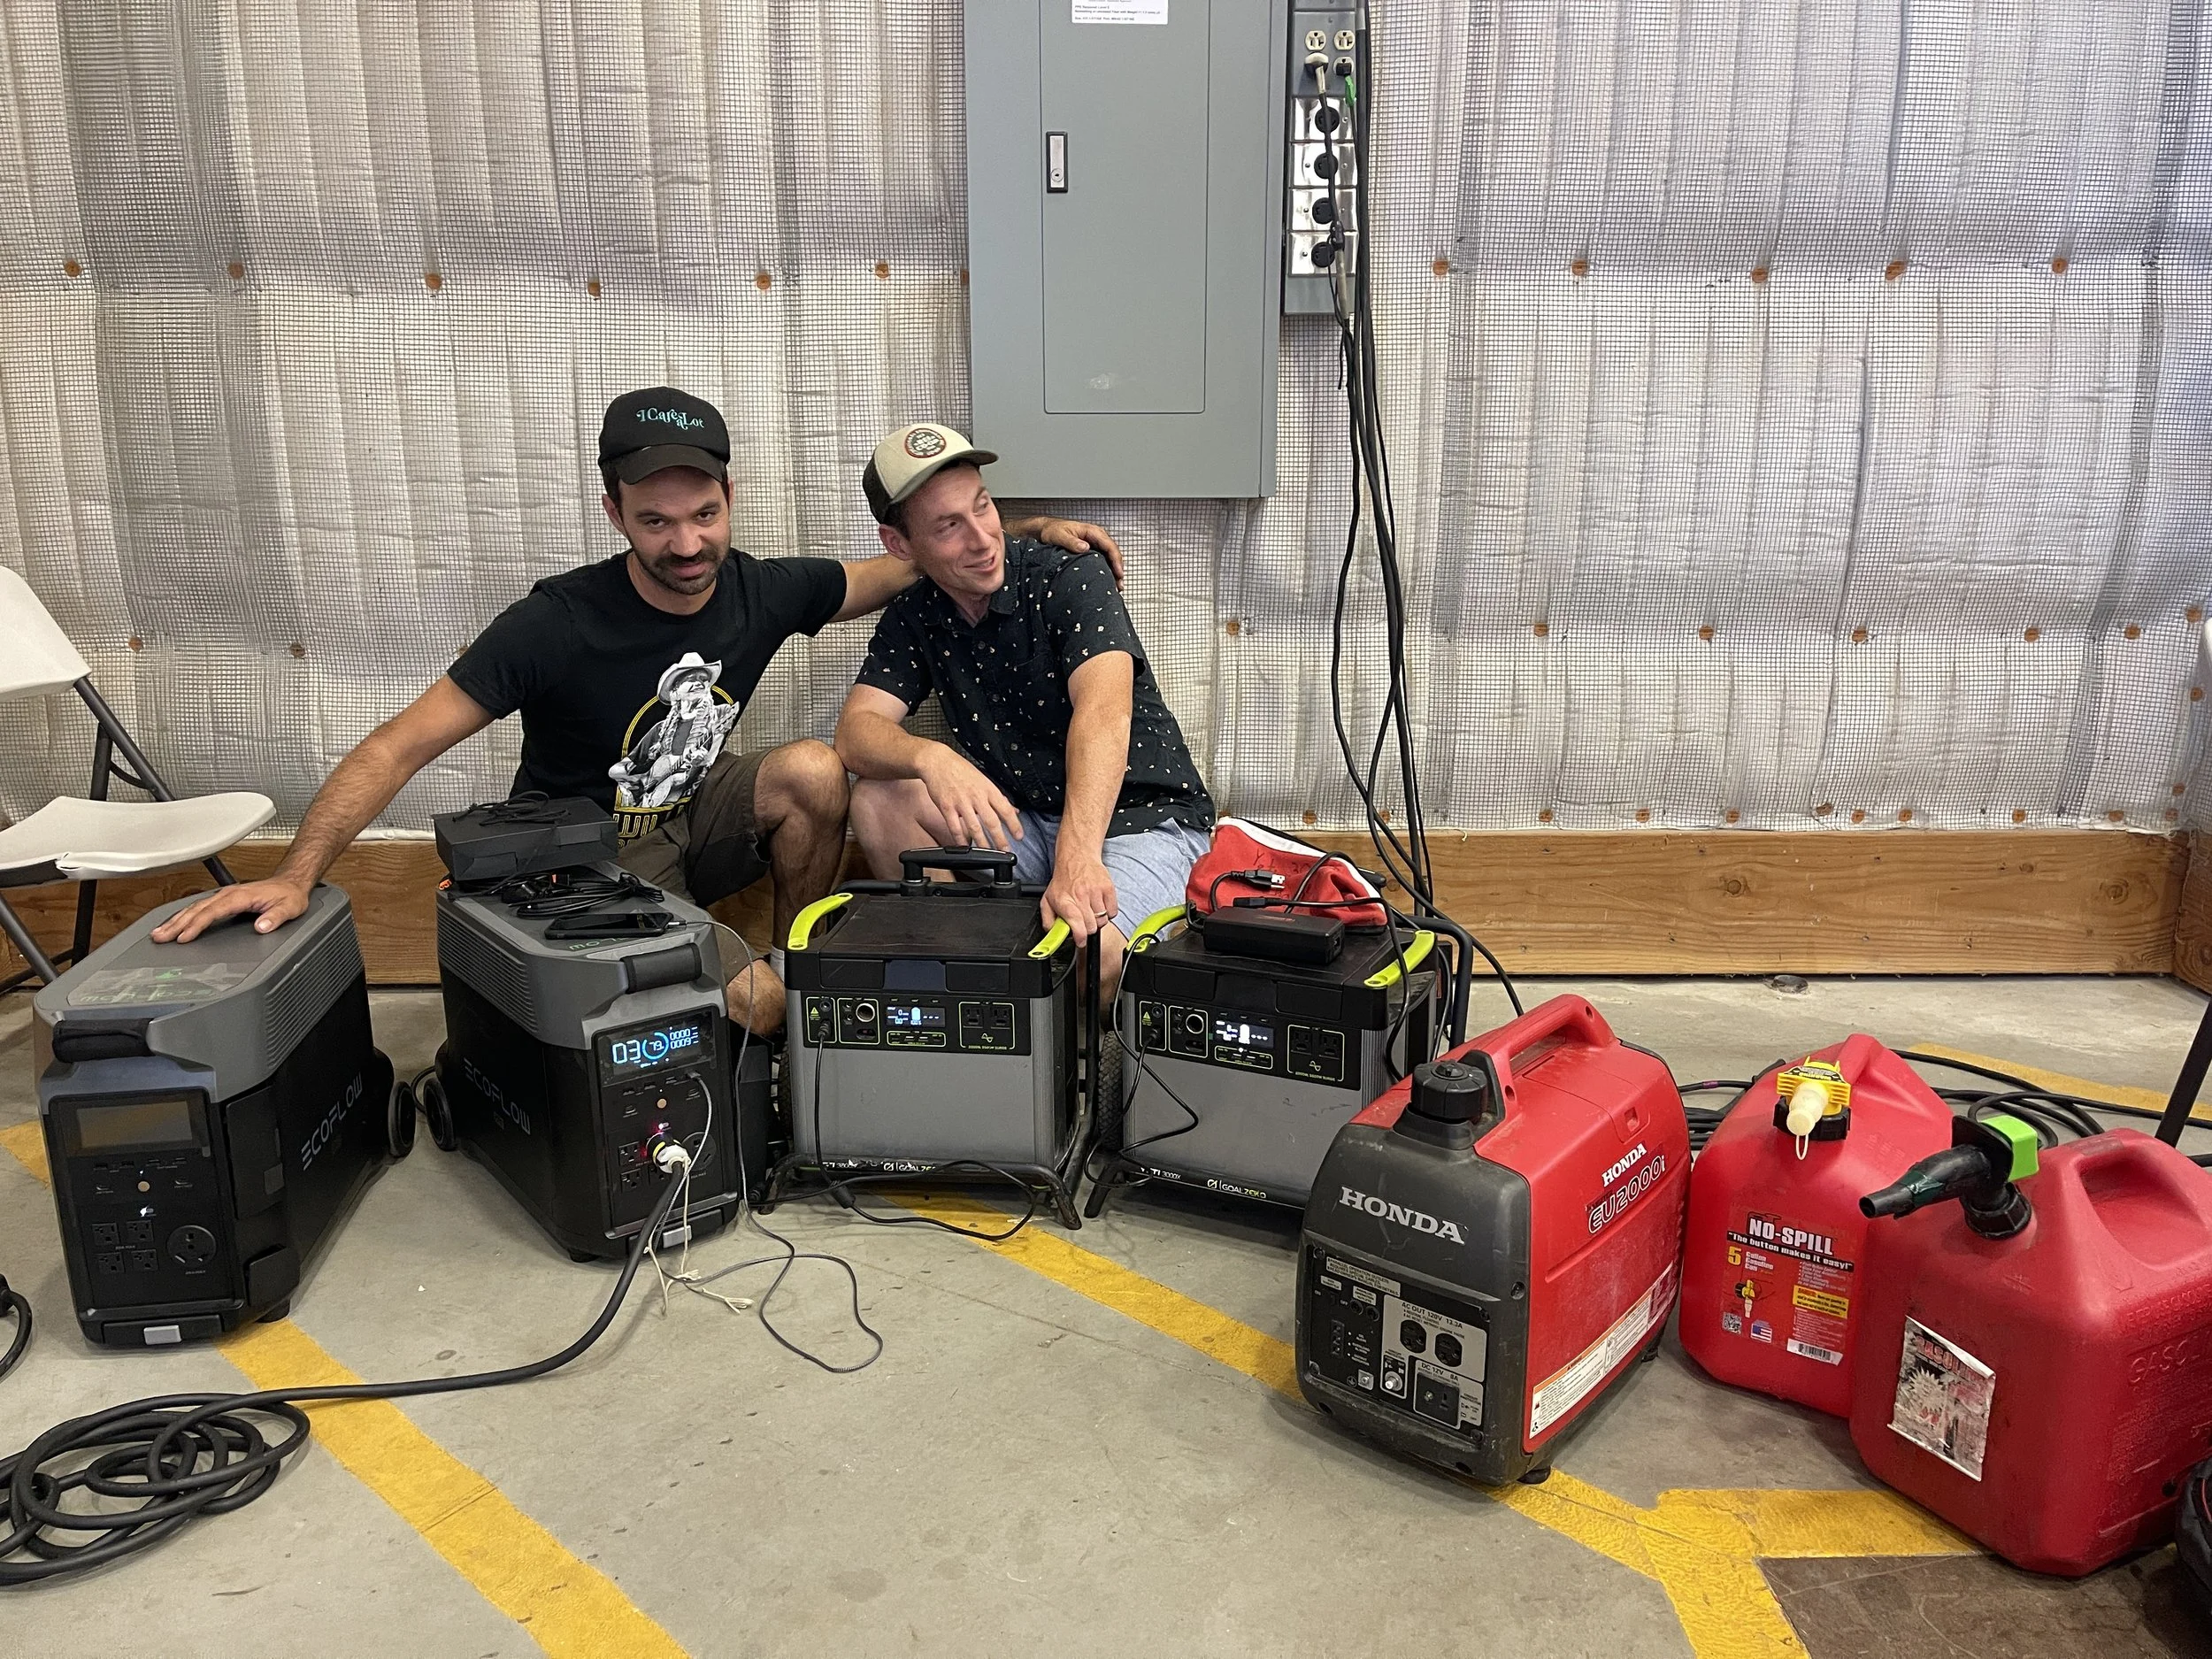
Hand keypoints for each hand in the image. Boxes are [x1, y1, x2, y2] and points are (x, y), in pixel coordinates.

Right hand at [151, 877, 312, 943]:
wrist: (291, 883)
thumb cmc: (289, 895)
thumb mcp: (289, 907)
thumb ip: (276, 917)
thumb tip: (262, 926)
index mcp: (240, 896)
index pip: (212, 912)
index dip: (196, 925)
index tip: (184, 937)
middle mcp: (229, 894)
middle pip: (197, 910)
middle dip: (176, 924)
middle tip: (159, 937)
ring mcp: (224, 895)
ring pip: (194, 907)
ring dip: (176, 920)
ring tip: (159, 932)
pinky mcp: (224, 899)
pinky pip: (199, 907)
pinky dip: (184, 915)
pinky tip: (175, 923)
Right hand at [915, 746, 1025, 852]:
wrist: (937, 762)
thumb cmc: (960, 770)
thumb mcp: (983, 779)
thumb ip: (997, 797)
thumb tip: (1013, 810)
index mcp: (988, 789)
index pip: (1005, 809)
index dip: (1014, 824)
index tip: (1019, 836)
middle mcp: (976, 796)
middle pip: (992, 822)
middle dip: (1000, 839)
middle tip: (1006, 850)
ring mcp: (961, 803)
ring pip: (974, 827)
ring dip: (983, 843)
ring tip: (988, 852)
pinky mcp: (947, 807)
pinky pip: (955, 827)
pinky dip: (960, 839)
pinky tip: (965, 846)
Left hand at [1031, 518, 1123, 584]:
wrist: (1047, 530)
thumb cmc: (1053, 530)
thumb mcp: (1059, 535)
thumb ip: (1071, 542)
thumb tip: (1085, 547)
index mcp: (1092, 531)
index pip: (1109, 546)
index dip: (1116, 560)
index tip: (1118, 572)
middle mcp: (1097, 537)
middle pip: (1113, 553)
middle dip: (1118, 569)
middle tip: (1119, 584)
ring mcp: (1096, 544)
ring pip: (1110, 558)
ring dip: (1114, 572)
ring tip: (1117, 587)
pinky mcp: (1092, 551)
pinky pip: (1104, 560)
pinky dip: (1108, 570)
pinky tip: (1108, 580)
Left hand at [1042, 853, 1117, 947]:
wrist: (1077, 857)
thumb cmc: (1064, 880)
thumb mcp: (1047, 900)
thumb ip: (1048, 920)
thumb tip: (1053, 935)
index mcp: (1064, 901)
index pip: (1076, 925)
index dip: (1080, 937)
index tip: (1080, 940)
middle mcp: (1080, 896)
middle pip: (1092, 927)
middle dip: (1088, 929)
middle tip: (1084, 922)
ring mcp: (1095, 891)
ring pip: (1103, 921)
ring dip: (1098, 920)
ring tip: (1091, 911)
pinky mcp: (1108, 888)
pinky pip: (1113, 912)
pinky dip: (1108, 913)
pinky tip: (1100, 905)